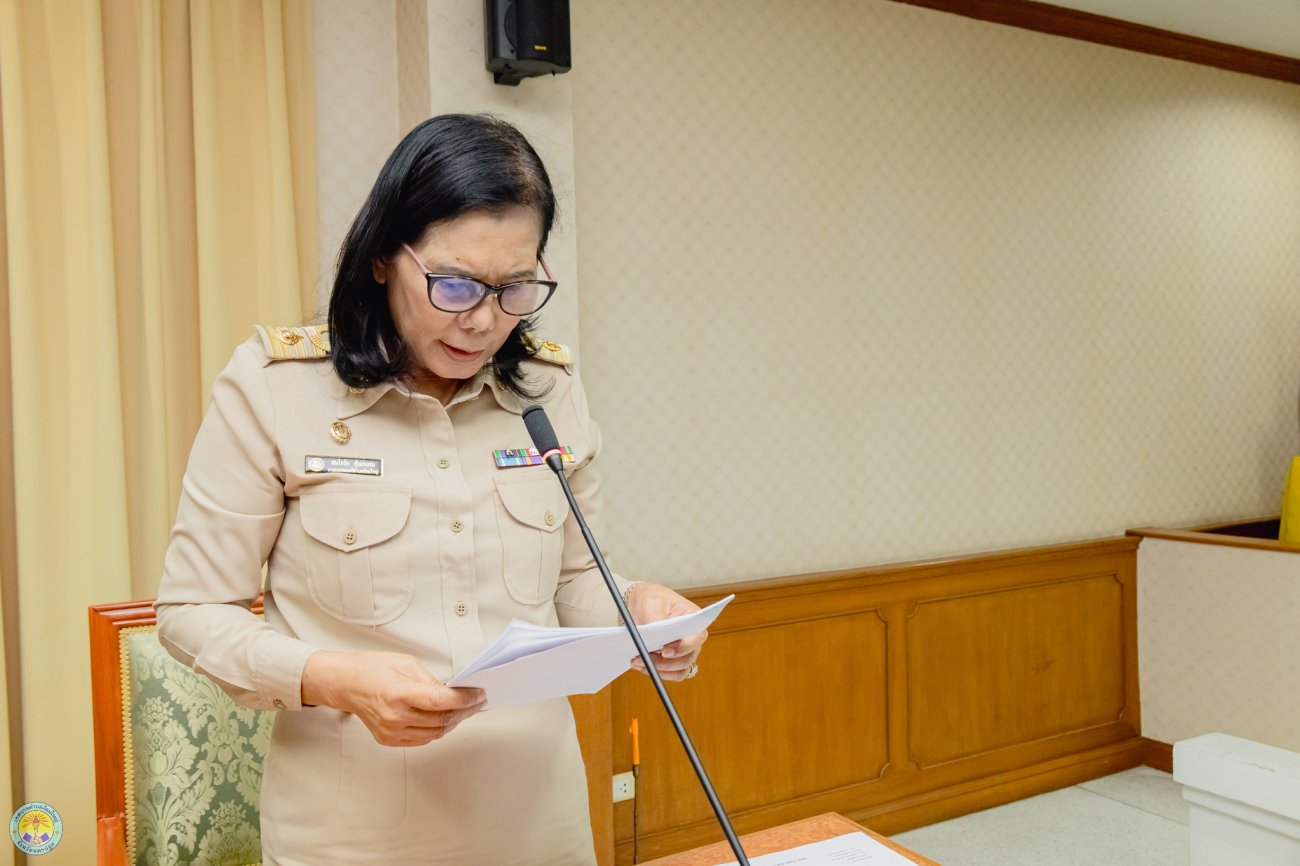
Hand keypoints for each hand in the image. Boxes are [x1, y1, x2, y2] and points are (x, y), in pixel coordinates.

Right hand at [301, 650, 485, 746]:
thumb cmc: (371, 669)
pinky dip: (437, 730)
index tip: (479, 694)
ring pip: (435, 733)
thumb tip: (453, 693)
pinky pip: (422, 739)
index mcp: (398, 693)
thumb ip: (431, 680)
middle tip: (478, 702)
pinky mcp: (388, 740)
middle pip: (441, 720)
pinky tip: (446, 718)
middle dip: (465, 711)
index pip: (440, 701)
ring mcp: (390, 732)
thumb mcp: (406, 663)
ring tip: (466, 710)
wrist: (344, 684)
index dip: (465, 699)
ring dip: (454, 722)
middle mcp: (393, 717)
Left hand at [624, 583, 707, 681]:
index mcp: (694, 619)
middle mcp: (693, 638)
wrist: (643, 606)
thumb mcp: (651, 603)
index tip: (664, 651)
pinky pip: (669, 674)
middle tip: (644, 657)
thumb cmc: (652, 599)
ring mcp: (685, 651)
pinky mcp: (674, 661)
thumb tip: (658, 634)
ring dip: (658, 670)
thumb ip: (656, 618)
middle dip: (664, 663)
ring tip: (637, 661)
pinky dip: (655, 672)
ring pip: (678, 671)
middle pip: (687, 659)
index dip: (682, 648)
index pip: (696, 638)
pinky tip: (640, 664)